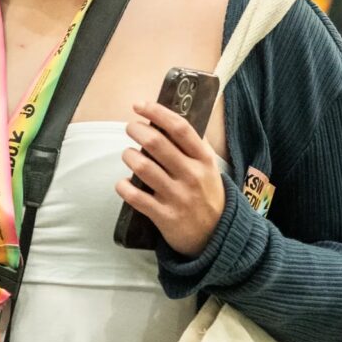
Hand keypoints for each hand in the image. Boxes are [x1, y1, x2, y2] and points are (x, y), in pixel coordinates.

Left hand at [118, 99, 226, 256]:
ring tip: (128, 154)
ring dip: (128, 156)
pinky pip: (134, 196)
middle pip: (156, 143)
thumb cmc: (207, 194)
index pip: (180, 128)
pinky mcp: (164, 216)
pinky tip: (124, 183)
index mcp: (204, 160)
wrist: (218, 235)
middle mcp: (192, 176)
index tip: (139, 105)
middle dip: (136, 130)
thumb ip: (192, 145)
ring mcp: (178, 196)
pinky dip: (123, 186)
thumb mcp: (209, 167)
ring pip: (142, 167)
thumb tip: (169, 117)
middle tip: (130, 128)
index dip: (157, 112)